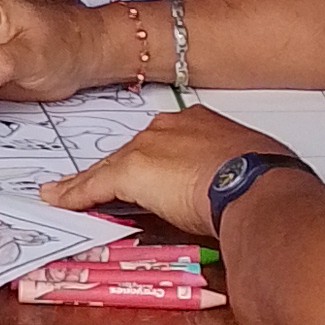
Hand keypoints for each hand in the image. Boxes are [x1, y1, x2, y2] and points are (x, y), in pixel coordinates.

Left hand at [49, 102, 247, 234]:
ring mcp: (148, 147)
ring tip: (64, 193)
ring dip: (87, 182)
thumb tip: (240, 190)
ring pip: (108, 168)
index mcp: (200, 123)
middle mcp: (169, 127)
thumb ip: (232, 174)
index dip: (152, 160)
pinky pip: (92, 186)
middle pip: (131, 152)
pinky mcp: (130, 171)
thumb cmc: (266, 179)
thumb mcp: (249, 168)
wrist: (257, 185)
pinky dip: (74, 195)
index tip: (147, 172)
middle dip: (114, 170)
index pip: (163, 143)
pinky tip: (58, 200)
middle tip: (93, 185)